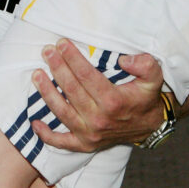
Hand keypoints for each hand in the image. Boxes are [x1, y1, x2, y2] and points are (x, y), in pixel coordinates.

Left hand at [30, 41, 165, 151]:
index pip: (86, 76)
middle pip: (72, 90)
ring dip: (47, 92)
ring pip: (62, 112)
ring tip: (37, 74)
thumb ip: (145, 64)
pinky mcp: (85, 144)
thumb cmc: (145, 97)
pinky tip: (35, 122)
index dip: (72, 58)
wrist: (149, 126)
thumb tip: (124, 60)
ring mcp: (91, 134)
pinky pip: (62, 142)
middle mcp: (100, 119)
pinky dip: (47, 135)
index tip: (61, 43)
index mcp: (114, 101)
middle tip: (46, 51)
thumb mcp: (153, 77)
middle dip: (57, 68)